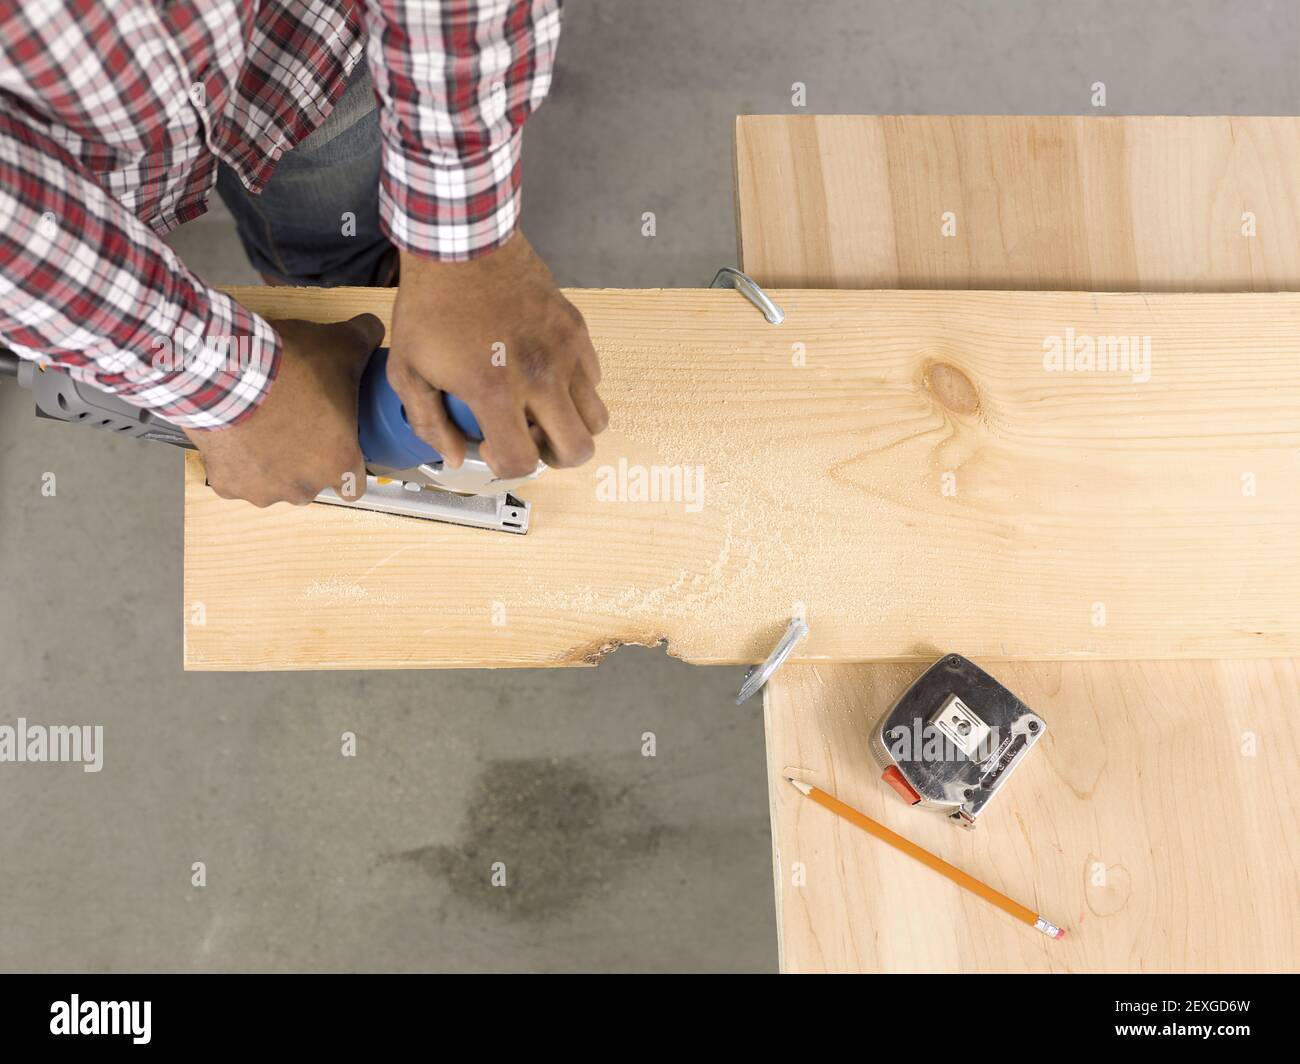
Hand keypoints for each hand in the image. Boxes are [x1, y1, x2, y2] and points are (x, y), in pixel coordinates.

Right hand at [185, 314, 383, 506]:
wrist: (226, 369)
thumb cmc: (289, 366)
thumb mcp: (341, 344)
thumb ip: (365, 338)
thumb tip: (372, 329)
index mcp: (338, 463)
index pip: (354, 485)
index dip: (345, 464)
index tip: (336, 446)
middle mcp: (303, 487)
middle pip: (310, 482)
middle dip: (304, 460)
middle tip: (294, 425)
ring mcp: (263, 490)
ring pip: (273, 484)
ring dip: (270, 463)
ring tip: (262, 426)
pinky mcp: (228, 483)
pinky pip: (236, 478)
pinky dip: (236, 461)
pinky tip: (235, 433)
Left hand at [387, 230, 608, 478]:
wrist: (462, 244)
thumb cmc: (431, 302)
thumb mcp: (408, 367)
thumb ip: (428, 421)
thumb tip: (453, 456)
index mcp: (495, 390)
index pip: (522, 461)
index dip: (507, 465)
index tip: (491, 447)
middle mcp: (540, 377)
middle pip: (577, 450)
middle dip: (552, 457)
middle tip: (528, 440)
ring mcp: (565, 352)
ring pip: (596, 419)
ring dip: (571, 426)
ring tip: (543, 412)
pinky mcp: (576, 330)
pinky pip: (594, 378)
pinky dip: (576, 390)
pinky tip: (546, 376)